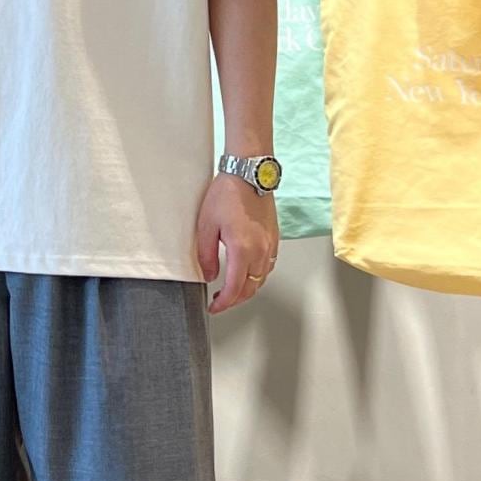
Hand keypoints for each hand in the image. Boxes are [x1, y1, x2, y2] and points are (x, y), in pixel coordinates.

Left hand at [197, 174, 277, 312]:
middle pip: (250, 288)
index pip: (234, 289)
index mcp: (243, 249)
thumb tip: (208, 276)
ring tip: (231, 290)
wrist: (249, 173)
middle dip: (234, 300)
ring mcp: (270, 245)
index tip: (214, 307)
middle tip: (219, 302)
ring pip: (261, 279)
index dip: (223, 303)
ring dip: (247, 289)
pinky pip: (268, 266)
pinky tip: (246, 272)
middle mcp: (261, 250)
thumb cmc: (228, 193)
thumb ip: (206, 255)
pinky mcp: (274, 238)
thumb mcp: (206, 225)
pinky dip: (257, 276)